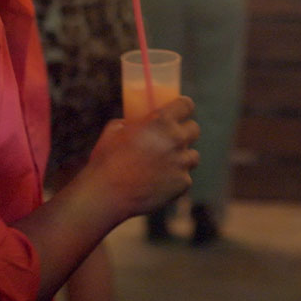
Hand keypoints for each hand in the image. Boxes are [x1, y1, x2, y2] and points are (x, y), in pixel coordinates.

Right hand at [83, 96, 199, 221]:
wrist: (106, 194)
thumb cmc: (107, 161)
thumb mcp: (114, 130)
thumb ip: (131, 123)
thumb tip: (134, 124)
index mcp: (161, 121)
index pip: (186, 105)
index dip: (183, 108)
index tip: (181, 112)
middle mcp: (176, 139)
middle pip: (194, 130)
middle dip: (185, 133)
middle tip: (172, 141)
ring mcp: (181, 162)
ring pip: (192, 156)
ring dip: (182, 159)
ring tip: (163, 166)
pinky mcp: (183, 183)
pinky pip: (185, 178)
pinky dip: (175, 181)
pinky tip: (159, 185)